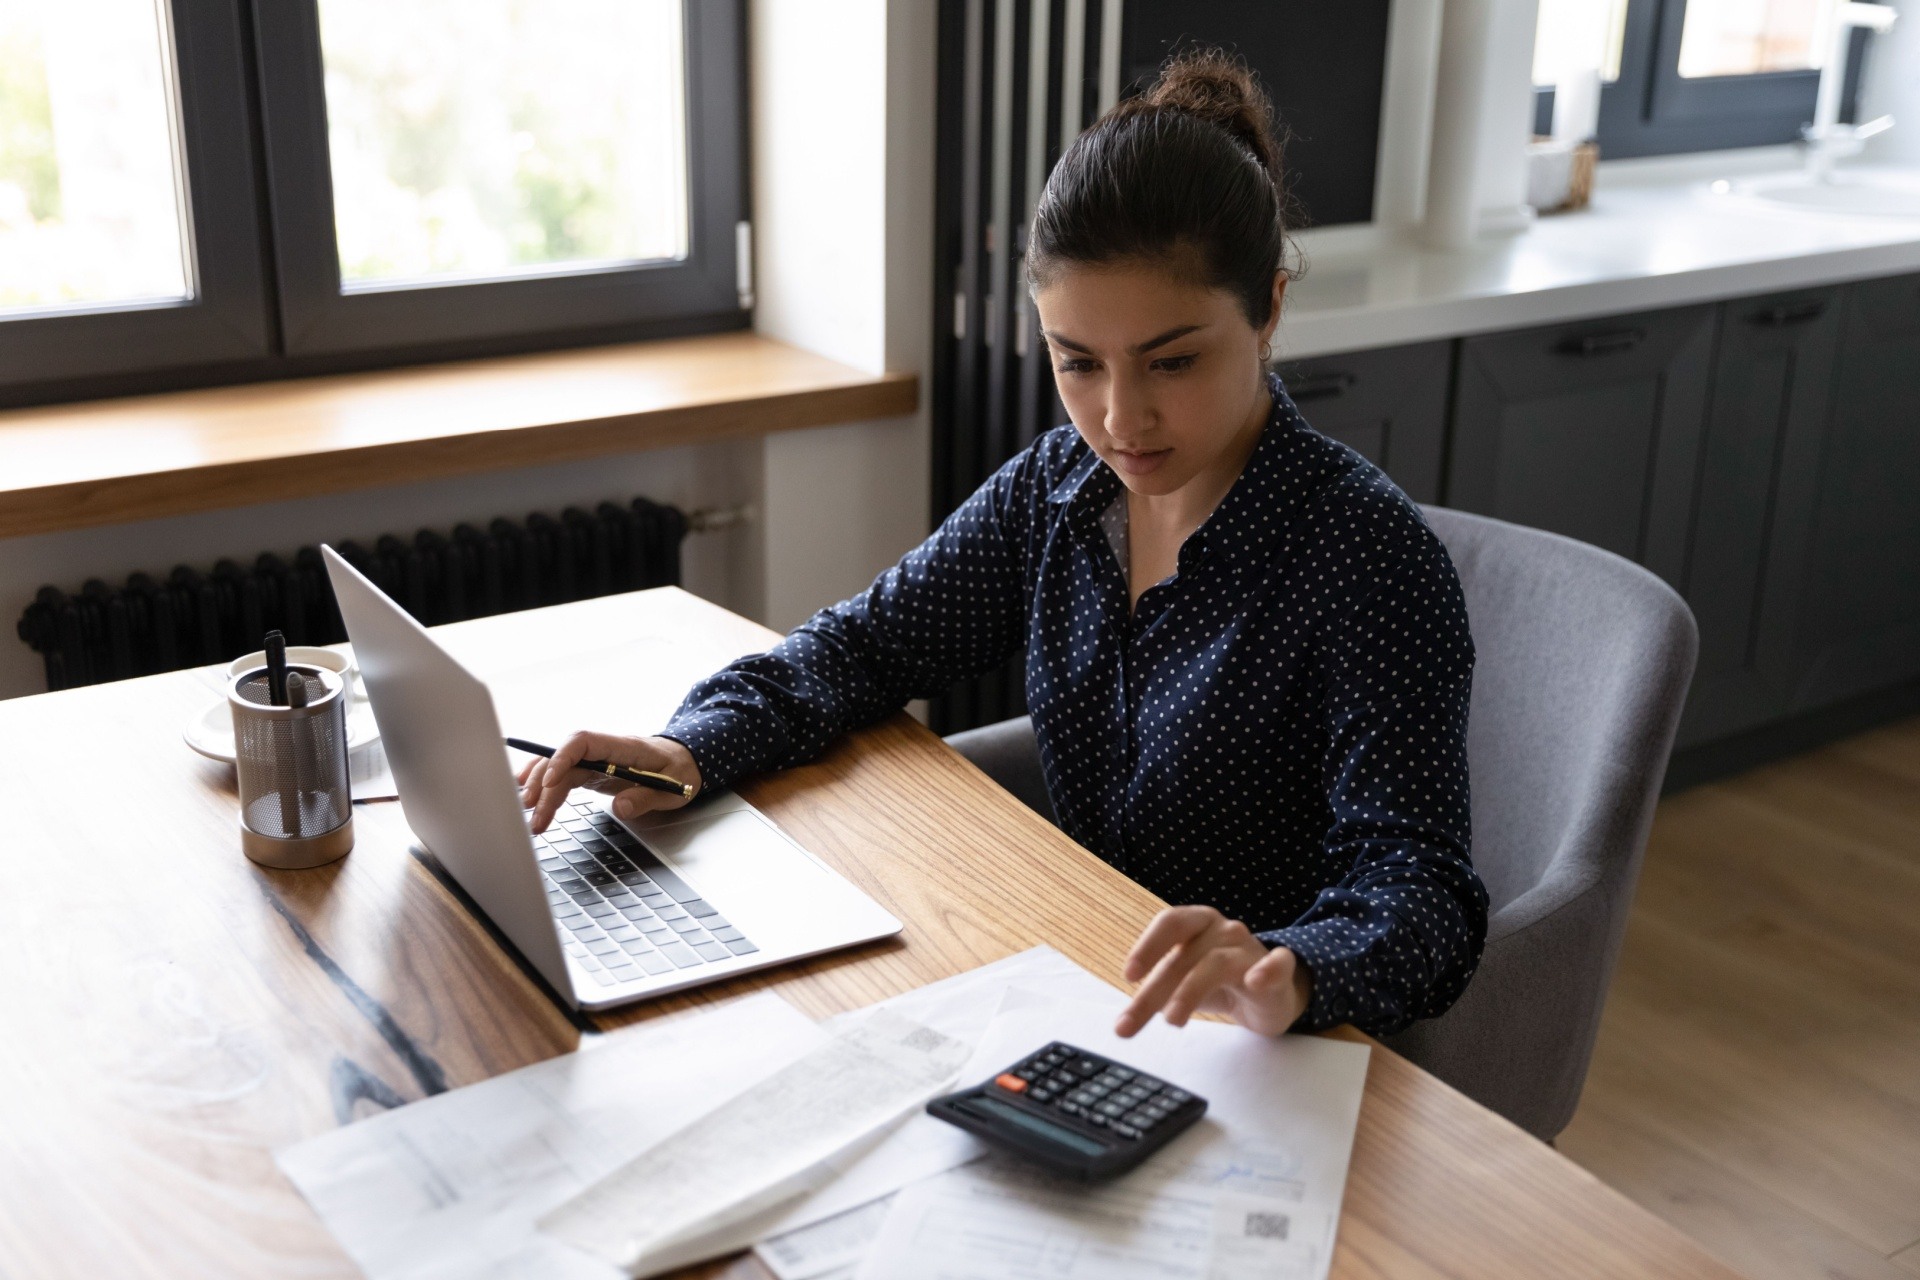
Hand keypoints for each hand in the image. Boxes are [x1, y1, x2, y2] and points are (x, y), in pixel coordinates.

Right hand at [517, 732, 702, 832]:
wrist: (686, 761)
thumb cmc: (681, 770)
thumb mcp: (673, 788)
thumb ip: (646, 797)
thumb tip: (620, 807)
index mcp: (623, 747)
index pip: (583, 741)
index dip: (562, 757)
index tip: (550, 782)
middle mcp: (604, 750)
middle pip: (564, 759)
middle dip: (545, 784)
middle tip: (534, 814)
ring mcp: (596, 760)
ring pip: (559, 768)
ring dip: (540, 787)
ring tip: (526, 812)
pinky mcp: (592, 772)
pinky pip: (563, 775)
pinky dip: (545, 785)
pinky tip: (528, 794)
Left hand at [1115, 906, 1312, 1037]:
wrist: (1271, 993)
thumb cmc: (1219, 981)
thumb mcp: (1183, 983)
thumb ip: (1157, 993)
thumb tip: (1125, 1020)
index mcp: (1198, 923)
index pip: (1170, 922)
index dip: (1147, 946)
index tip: (1128, 976)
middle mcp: (1224, 930)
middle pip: (1185, 955)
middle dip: (1154, 991)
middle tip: (1129, 1023)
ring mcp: (1251, 948)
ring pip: (1216, 963)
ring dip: (1189, 991)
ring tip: (1172, 1020)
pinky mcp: (1279, 970)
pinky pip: (1278, 964)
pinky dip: (1267, 970)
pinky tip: (1256, 981)